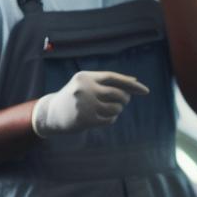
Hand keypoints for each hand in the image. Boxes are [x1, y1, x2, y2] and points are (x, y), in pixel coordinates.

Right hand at [32, 71, 149, 136]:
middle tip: (123, 102)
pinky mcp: (86, 119)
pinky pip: (110, 120)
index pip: (114, 78)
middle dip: (125, 99)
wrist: (51, 114)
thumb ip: (107, 82)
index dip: (131, 84)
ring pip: (116, 108)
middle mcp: (84, 89)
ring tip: (110, 109)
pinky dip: (111, 119)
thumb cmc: (74, 96)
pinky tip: (103, 118)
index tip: (145, 91)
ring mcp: (85, 105)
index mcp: (85, 76)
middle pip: (118, 94)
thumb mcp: (86, 84)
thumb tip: (134, 81)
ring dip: (118, 110)